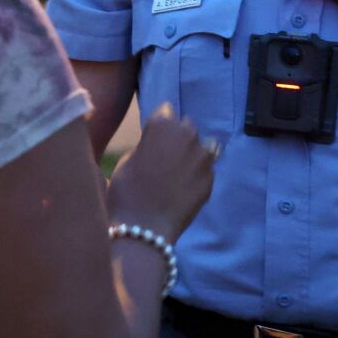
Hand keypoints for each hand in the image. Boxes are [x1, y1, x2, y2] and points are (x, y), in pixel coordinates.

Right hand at [106, 104, 214, 243]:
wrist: (145, 226)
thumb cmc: (126, 190)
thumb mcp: (129, 159)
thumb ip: (148, 145)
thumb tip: (158, 145)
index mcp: (163, 125)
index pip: (166, 111)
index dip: (158, 125)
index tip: (154, 136)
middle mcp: (188, 135)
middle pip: (186, 127)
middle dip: (177, 137)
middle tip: (165, 156)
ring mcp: (203, 158)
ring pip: (202, 146)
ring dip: (192, 153)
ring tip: (179, 171)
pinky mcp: (211, 178)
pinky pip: (206, 169)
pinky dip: (197, 173)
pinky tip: (184, 187)